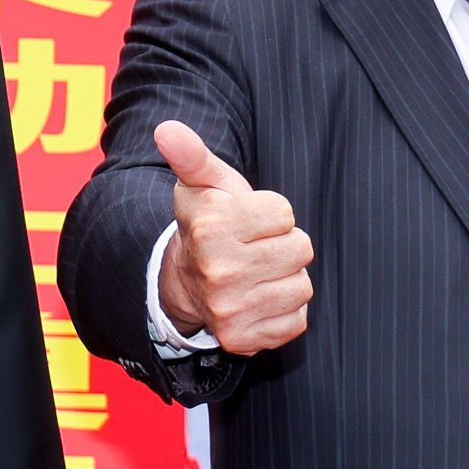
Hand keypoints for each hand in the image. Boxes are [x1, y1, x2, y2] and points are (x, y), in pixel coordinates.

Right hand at [152, 121, 311, 353]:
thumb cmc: (207, 223)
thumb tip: (166, 128)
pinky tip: (261, 298)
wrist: (185, 282)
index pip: (285, 213)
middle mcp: (219, 274)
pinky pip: (297, 320)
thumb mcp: (201, 184)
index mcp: (212, 230)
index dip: (273, 213)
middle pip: (301, 249)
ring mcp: (231, 311)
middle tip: (257, 247)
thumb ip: (192, 154)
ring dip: (287, 277)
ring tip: (259, 272)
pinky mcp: (245, 340)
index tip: (250, 220)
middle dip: (284, 244)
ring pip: (302, 286)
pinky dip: (285, 310)